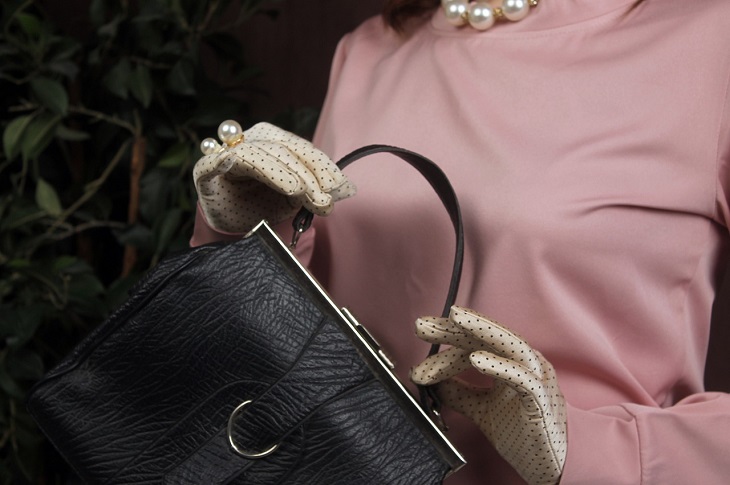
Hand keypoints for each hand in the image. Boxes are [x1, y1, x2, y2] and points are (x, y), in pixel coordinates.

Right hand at [193, 121, 355, 232]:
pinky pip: (212, 163)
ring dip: (279, 173)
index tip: (339, 185)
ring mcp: (225, 155)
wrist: (233, 225)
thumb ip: (319, 189)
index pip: (300, 148)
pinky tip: (234, 163)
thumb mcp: (298, 197)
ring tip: (299, 192)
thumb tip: (350, 188)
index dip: (321, 164)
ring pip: (254, 155)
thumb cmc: (265, 204)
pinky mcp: (205, 172)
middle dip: (306, 175)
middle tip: (324, 201)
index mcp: (273, 140)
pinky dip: (224, 160)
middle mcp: (249, 141)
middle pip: (281, 151)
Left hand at [411, 306, 566, 484]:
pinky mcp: (541, 398)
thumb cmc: (525, 433)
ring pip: (509, 343)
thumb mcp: (482, 408)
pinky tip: (477, 358)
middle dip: (453, 327)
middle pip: (487, 335)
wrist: (556, 465)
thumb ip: (460, 392)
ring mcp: (536, 377)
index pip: (473, 344)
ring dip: (480, 329)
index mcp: (510, 362)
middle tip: (421, 325)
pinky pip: (521, 377)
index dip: (444, 347)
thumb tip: (432, 381)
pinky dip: (499, 365)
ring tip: (454, 320)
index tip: (418, 356)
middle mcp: (525, 362)